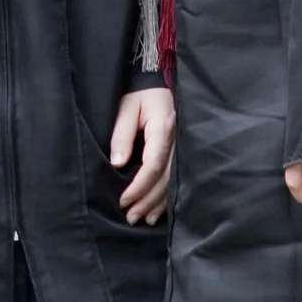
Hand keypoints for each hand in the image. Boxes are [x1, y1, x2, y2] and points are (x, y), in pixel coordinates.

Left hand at [111, 88, 174, 224]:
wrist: (158, 83)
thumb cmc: (140, 95)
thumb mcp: (127, 108)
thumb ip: (122, 134)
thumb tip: (118, 162)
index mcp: (163, 130)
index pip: (153, 165)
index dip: (139, 186)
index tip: (124, 200)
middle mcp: (178, 142)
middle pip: (165, 178)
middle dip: (148, 200)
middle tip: (131, 217)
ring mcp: (183, 148)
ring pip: (173, 182)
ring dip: (157, 203)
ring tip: (143, 219)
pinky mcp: (182, 152)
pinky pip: (176, 178)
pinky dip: (167, 197)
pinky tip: (157, 211)